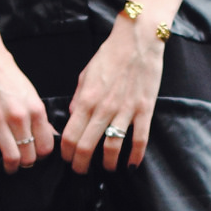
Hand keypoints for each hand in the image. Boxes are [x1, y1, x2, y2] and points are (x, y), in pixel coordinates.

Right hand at [0, 0, 53, 182]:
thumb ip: (39, 115)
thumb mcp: (29, 91)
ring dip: (10, 167)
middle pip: (30, 155)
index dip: (43, 155)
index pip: (46, 145)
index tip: (37, 155)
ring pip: (10, 158)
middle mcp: (19, 117)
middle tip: (22, 161)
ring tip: (8, 167)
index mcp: (35, 108)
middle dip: (27, 163)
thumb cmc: (5, 70)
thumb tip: (50, 135)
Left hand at [61, 0, 184, 174]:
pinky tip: (131, 165)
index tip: (67, 159)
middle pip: (87, 146)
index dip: (66, 153)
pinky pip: (139, 140)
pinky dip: (135, 156)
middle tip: (81, 170)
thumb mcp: (86, 74)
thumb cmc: (110, 55)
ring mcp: (125, 111)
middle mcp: (103, 108)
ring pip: (112, 148)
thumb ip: (79, 98)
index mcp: (86, 99)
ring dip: (107, 164)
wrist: (138, 40)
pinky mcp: (144, 110)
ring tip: (106, 168)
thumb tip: (74, 118)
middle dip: (81, 164)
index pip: (69, 135)